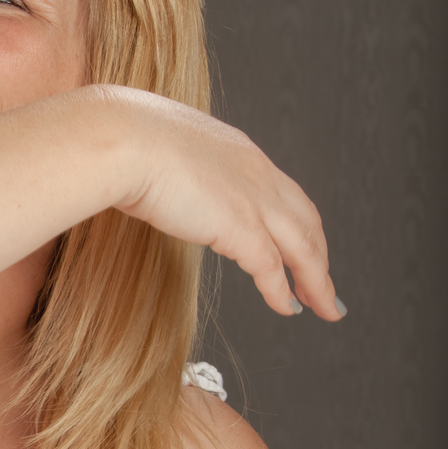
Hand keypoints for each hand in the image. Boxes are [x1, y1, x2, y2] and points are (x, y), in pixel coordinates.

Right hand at [95, 84, 342, 322]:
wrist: (121, 139)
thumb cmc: (121, 141)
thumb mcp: (159, 149)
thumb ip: (171, 168)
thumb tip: (154, 184)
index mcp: (238, 151)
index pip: (283, 192)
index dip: (297, 222)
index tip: (300, 245)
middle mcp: (256, 173)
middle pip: (306, 221)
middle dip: (320, 256)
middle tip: (326, 285)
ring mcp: (252, 200)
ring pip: (303, 247)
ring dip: (318, 281)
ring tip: (326, 307)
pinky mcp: (240, 228)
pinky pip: (272, 268)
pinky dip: (283, 292)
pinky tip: (289, 309)